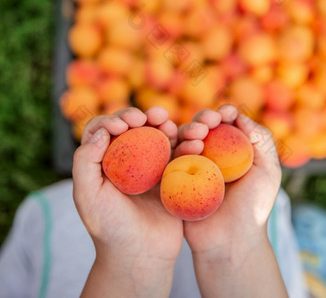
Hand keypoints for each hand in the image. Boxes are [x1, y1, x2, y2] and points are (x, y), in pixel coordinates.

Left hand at [73, 106, 182, 271]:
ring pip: (159, 136)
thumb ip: (85, 162)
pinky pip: (179, 154)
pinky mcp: (171, 176)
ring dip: (166, 125)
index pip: (106, 129)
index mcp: (104, 161)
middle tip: (154, 116)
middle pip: (135, 128)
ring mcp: (151, 167)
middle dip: (145, 115)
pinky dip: (187, 144)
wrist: (141, 256)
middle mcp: (126, 160)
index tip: (127, 124)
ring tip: (170, 126)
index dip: (115, 118)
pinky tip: (194, 142)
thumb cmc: (110, 228)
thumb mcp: (87, 196)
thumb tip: (100, 132)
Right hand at [174, 104, 281, 258]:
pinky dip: (179, 148)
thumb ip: (262, 140)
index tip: (225, 114)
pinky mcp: (175, 177)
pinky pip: (172, 158)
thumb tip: (241, 116)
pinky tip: (190, 149)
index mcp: (232, 148)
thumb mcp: (268, 171)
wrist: (232, 241)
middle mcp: (211, 153)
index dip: (224, 113)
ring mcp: (192, 165)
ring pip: (185, 138)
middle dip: (204, 118)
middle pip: (203, 126)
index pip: (225, 123)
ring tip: (199, 135)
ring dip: (190, 130)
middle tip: (208, 122)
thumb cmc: (254, 207)